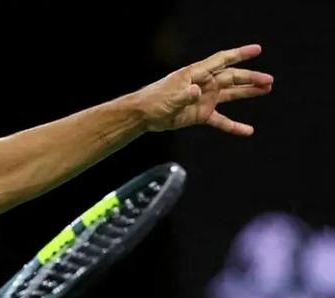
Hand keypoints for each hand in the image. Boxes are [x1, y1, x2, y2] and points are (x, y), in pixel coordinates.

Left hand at [137, 44, 273, 135]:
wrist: (144, 115)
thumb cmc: (154, 101)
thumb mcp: (169, 98)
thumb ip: (184, 95)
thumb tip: (196, 91)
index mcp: (196, 74)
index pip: (221, 60)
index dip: (239, 54)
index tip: (257, 50)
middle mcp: (203, 84)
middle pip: (231, 78)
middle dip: (251, 78)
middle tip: (269, 80)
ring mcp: (204, 99)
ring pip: (231, 94)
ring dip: (248, 92)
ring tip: (267, 89)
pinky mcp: (201, 114)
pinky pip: (221, 120)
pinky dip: (233, 126)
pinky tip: (247, 131)